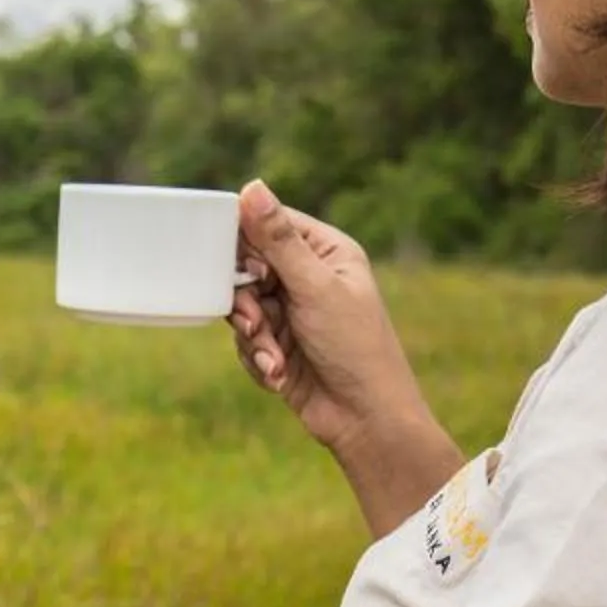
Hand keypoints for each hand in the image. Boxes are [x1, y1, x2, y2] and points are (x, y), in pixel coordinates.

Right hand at [230, 181, 461, 531]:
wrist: (365, 419)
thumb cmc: (355, 347)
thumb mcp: (315, 288)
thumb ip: (278, 240)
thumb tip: (252, 186)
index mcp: (326, 252)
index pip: (269, 223)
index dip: (245, 243)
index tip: (243, 269)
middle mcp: (307, 277)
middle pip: (245, 267)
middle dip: (246, 300)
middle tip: (256, 321)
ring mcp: (291, 312)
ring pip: (241, 307)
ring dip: (253, 337)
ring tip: (274, 359)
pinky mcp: (278, 345)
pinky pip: (245, 340)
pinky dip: (257, 359)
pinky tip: (279, 375)